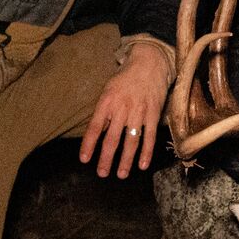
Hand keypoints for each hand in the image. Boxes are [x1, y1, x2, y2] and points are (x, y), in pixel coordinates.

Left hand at [80, 42, 171, 177]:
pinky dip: (146, 152)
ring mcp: (139, 112)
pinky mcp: (153, 114)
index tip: (85, 160)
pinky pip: (150, 136)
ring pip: (131, 141)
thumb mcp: (108, 90)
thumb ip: (103, 112)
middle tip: (102, 173)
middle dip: (106, 158)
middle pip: (112, 138)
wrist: (149, 63)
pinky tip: (142, 165)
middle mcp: (122, 108)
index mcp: (106, 102)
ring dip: (125, 160)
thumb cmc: (125, 79)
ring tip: (121, 174)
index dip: (89, 145)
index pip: (95, 127)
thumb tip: (96, 134)